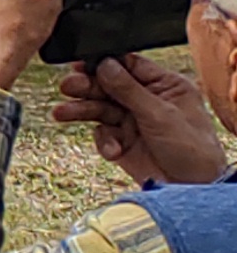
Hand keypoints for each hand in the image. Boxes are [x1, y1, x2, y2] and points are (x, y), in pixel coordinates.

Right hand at [55, 52, 228, 186]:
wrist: (192, 189)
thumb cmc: (192, 150)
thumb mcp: (160, 114)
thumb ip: (129, 89)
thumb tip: (103, 63)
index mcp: (164, 86)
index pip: (128, 66)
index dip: (104, 64)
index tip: (79, 64)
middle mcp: (146, 100)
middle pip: (108, 86)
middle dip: (87, 87)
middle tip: (67, 87)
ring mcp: (133, 121)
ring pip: (99, 108)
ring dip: (81, 111)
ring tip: (61, 113)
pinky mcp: (123, 141)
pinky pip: (103, 134)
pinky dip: (104, 141)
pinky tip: (111, 150)